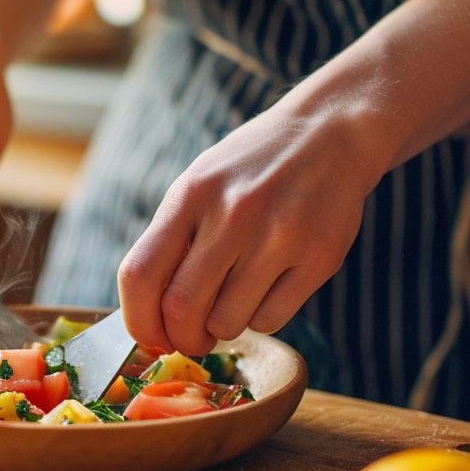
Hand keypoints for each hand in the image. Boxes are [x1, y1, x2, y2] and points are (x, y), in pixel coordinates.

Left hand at [117, 100, 378, 355]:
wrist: (331, 132)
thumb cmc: (252, 168)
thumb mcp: (201, 184)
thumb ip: (172, 240)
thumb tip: (148, 315)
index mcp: (191, 195)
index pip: (139, 275)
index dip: (138, 320)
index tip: (150, 335)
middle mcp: (233, 214)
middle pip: (181, 310)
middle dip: (182, 339)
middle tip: (192, 338)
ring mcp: (279, 236)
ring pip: (227, 323)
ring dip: (223, 328)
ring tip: (233, 302)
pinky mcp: (319, 257)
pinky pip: (271, 320)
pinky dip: (261, 318)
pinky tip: (267, 289)